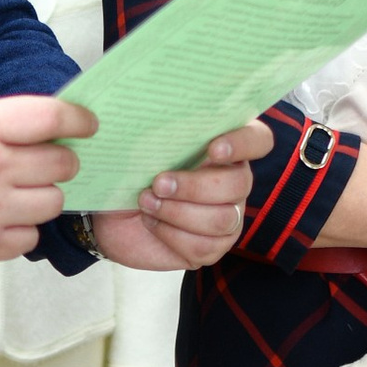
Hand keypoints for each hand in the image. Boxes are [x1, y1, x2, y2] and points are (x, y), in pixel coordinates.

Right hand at [0, 91, 82, 263]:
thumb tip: (30, 124)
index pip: (52, 118)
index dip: (79, 121)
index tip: (86, 126)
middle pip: (61, 165)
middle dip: (60, 162)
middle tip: (44, 163)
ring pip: (51, 204)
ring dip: (41, 197)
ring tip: (17, 194)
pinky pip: (28, 240)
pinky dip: (21, 230)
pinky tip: (0, 220)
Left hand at [90, 124, 263, 274]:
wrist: (108, 216)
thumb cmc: (130, 173)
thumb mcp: (136, 147)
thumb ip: (144, 131)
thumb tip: (122, 118)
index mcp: (225, 147)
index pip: (258, 140)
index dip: (243, 143)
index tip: (213, 149)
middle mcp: (234, 182)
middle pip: (239, 184)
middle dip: (195, 186)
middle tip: (158, 183)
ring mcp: (227, 217)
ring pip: (223, 219)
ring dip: (179, 212)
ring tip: (147, 202)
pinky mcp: (212, 248)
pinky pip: (205, 247)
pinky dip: (172, 235)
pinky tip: (151, 222)